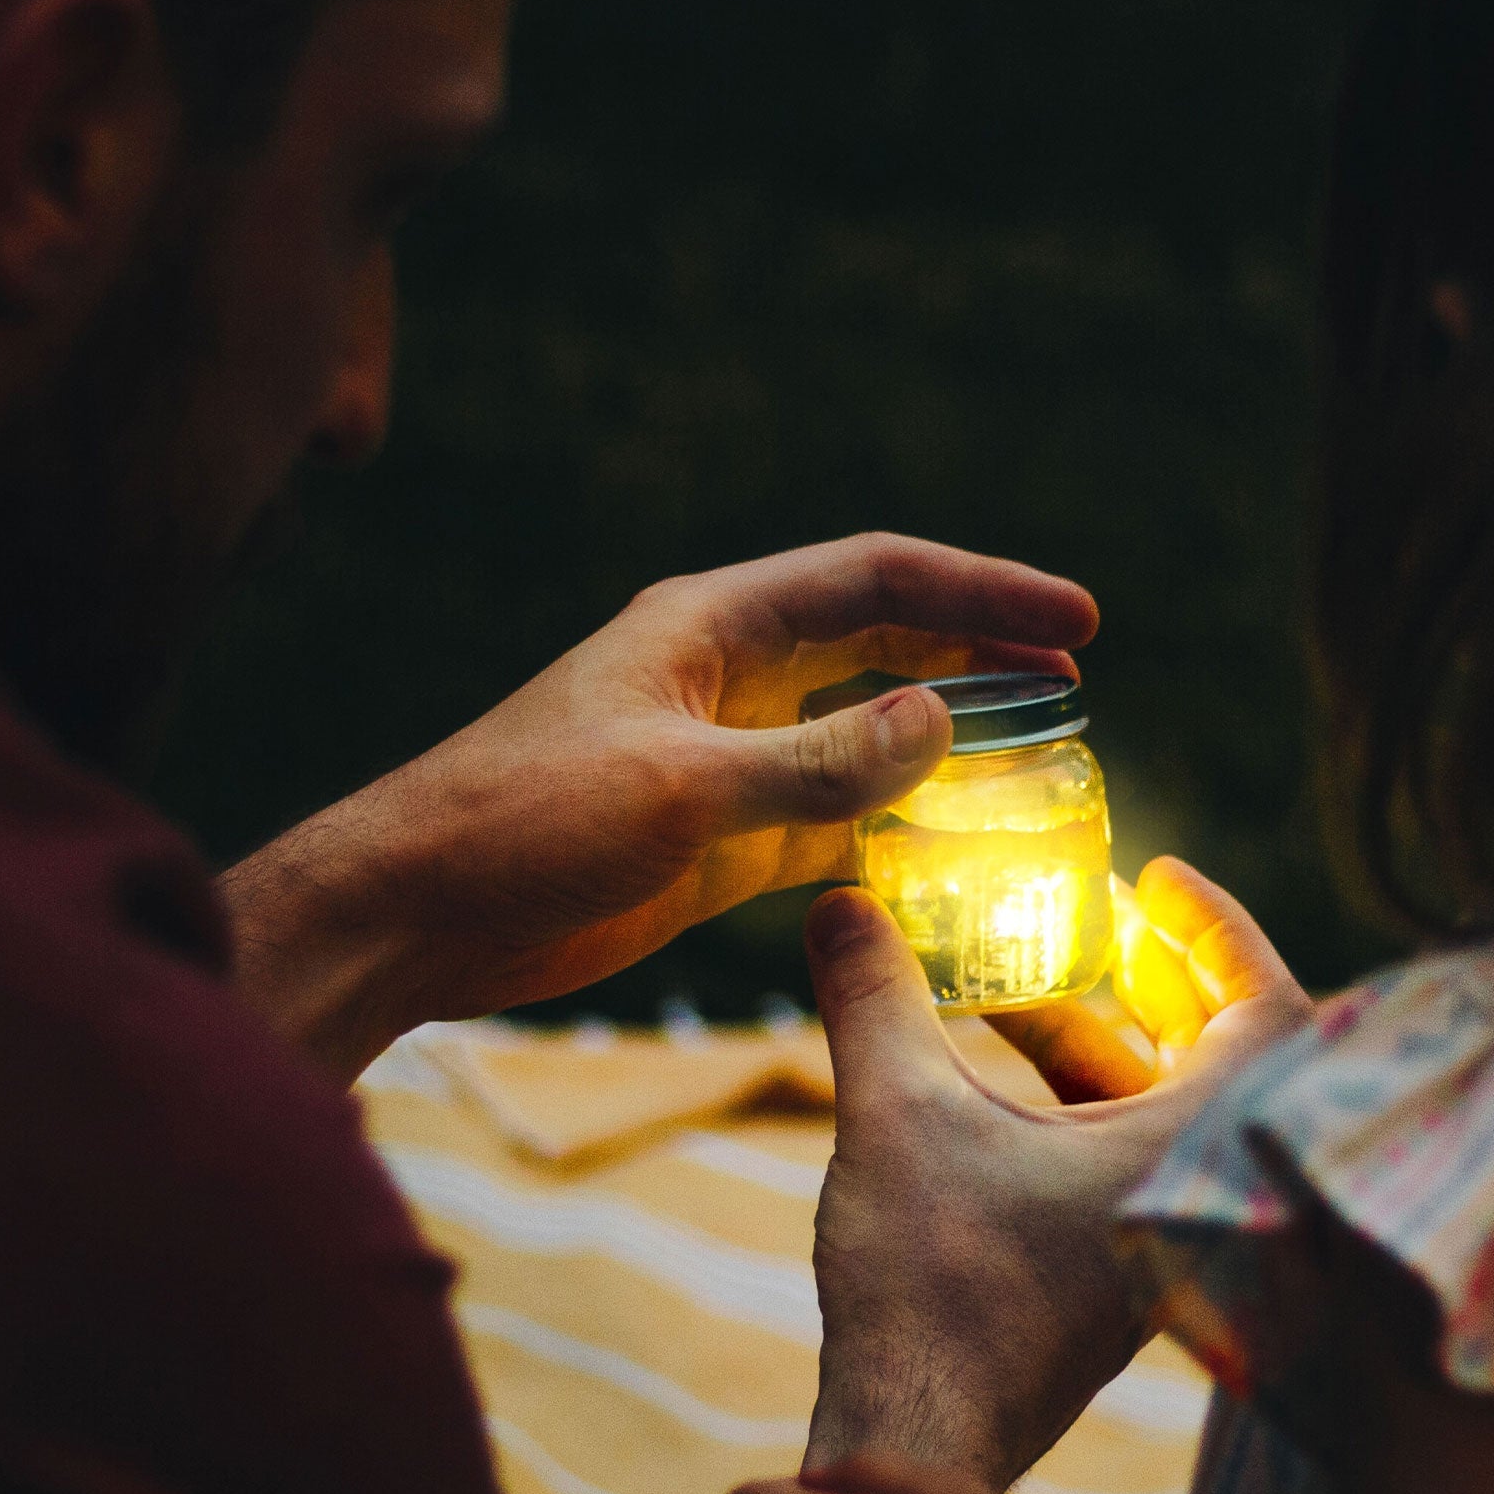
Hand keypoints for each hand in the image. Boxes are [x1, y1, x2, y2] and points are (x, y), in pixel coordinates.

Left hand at [219, 533, 1096, 1077]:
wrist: (417, 914)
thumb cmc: (523, 823)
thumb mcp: (681, 789)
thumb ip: (817, 761)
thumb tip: (940, 720)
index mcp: (714, 624)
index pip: (877, 579)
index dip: (982, 589)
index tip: (1076, 618)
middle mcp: (730, 675)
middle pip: (882, 639)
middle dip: (978, 645)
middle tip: (1076, 669)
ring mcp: (728, 755)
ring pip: (864, 726)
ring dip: (944, 731)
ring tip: (1038, 744)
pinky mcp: (719, 834)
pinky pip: (835, 810)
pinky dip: (897, 817)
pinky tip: (952, 834)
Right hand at [798, 857, 1309, 1491]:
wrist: (916, 1445)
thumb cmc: (930, 1290)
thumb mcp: (896, 1114)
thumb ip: (874, 997)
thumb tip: (836, 899)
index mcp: (1191, 1156)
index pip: (1267, 1012)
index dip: (1219, 931)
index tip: (1159, 875)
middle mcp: (1200, 1198)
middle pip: (1220, 1052)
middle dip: (1159, 970)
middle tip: (1103, 908)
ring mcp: (1163, 1241)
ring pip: (1164, 1105)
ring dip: (1104, 1031)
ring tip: (1026, 966)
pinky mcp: (1121, 1269)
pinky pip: (1129, 1150)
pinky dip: (1083, 1093)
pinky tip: (998, 1052)